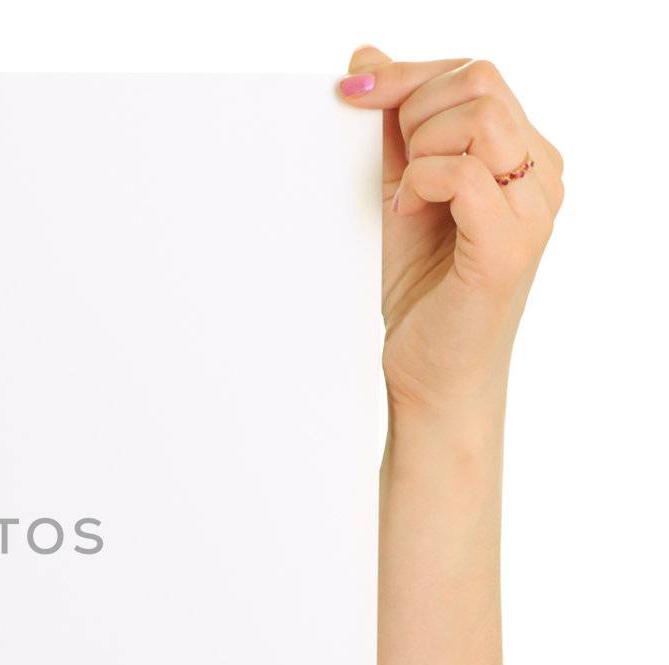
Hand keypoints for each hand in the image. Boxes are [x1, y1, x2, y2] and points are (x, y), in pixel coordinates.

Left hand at [339, 47, 563, 422]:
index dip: (408, 74)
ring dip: (419, 151)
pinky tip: (407, 216)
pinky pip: (461, 174)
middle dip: (413, 110)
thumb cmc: (422, 292)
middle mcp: (543, 176)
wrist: (432, 377)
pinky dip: (418, 185)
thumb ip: (394, 128)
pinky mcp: (507, 246)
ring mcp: (533, 210)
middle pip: (479, 82)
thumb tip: (366, 56)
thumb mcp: (400, 193)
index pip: (477, 74)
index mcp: (526, 156)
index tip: (352, 91)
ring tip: (407, 200)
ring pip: (476, 119)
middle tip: (392, 171)